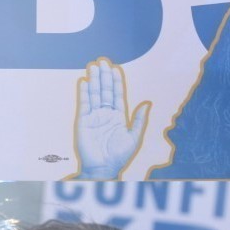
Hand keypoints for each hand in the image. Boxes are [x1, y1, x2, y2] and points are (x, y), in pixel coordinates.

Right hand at [71, 58, 149, 179]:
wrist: (103, 168)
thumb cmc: (119, 156)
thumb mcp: (134, 137)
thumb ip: (139, 120)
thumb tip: (147, 103)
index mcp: (118, 116)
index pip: (117, 94)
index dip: (116, 81)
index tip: (115, 68)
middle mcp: (105, 113)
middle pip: (105, 90)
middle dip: (104, 76)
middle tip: (103, 61)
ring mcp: (93, 116)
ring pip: (94, 94)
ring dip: (94, 80)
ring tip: (93, 66)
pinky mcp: (83, 121)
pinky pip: (84, 103)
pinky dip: (84, 92)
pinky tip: (85, 81)